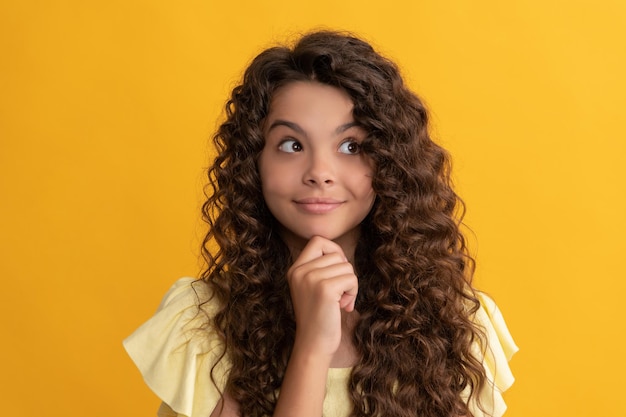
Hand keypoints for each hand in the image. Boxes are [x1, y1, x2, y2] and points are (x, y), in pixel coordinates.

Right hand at [287, 236, 357, 359]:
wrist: (313, 344)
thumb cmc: (318, 317)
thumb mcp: (311, 287)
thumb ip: (320, 268)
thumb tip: (341, 254)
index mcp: (295, 269)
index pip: (317, 240)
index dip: (333, 251)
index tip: (336, 271)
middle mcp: (300, 271)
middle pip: (336, 254)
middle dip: (344, 273)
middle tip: (340, 294)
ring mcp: (311, 279)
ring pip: (346, 266)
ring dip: (350, 285)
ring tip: (340, 302)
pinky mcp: (325, 289)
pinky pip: (351, 278)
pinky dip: (353, 292)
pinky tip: (344, 306)